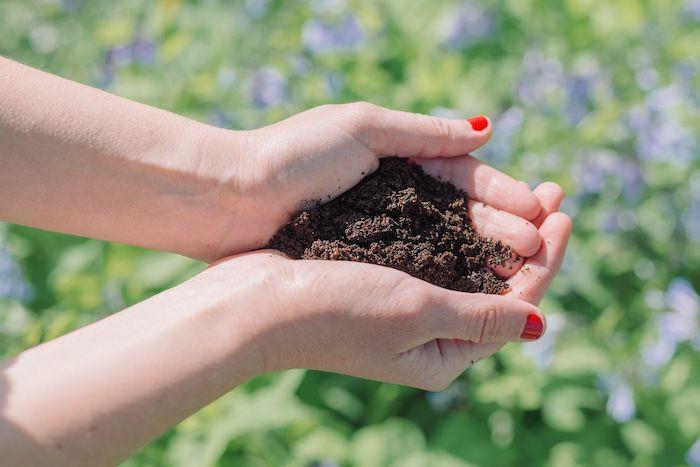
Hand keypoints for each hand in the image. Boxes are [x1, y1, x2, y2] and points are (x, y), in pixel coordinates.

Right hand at [207, 188, 570, 390]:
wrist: (254, 304)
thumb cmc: (334, 310)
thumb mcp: (416, 313)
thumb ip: (479, 317)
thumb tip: (542, 323)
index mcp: (444, 355)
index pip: (517, 304)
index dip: (546, 259)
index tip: (564, 213)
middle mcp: (430, 337)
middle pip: (498, 285)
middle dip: (528, 241)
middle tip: (555, 193)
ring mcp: (405, 311)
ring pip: (470, 268)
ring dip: (498, 232)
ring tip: (527, 196)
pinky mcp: (382, 285)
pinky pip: (438, 258)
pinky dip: (462, 232)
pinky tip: (472, 208)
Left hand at [212, 103, 543, 270]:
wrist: (228, 198)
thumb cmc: (292, 157)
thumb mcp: (362, 128)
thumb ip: (424, 132)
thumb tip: (487, 129)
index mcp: (397, 156)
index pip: (465, 176)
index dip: (504, 194)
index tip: (541, 211)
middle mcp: (393, 195)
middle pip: (463, 213)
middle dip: (506, 227)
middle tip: (544, 244)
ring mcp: (378, 230)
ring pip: (446, 242)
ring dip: (486, 253)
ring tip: (525, 266)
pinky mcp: (359, 258)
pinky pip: (416, 265)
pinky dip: (448, 272)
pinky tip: (477, 284)